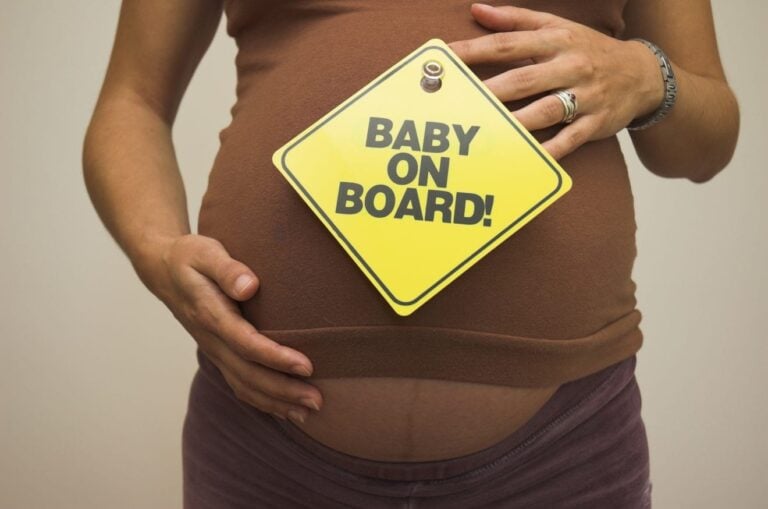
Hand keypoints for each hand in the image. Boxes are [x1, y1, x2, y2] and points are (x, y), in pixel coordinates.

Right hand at [136, 234, 322, 423]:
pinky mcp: (219, 355)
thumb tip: (250, 286)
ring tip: (310, 411)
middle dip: (283, 390)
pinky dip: (263, 401)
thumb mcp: (205, 253)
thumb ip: (228, 269)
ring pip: (244, 385)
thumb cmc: (190, 258)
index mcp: (210, 314)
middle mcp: (211, 339)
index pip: (245, 342)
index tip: (306, 366)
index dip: (275, 357)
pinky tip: (286, 409)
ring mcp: (214, 351)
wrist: (163, 270)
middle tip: (318, 400)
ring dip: (277, 402)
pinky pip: (239, 384)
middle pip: (248, 374)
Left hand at [448, 3, 664, 159]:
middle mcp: (570, 65)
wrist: (642, 74)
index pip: (508, 43)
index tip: (446, 59)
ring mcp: (584, 96)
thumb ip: (516, 20)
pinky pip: (569, 139)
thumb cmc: (588, 50)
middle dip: (490, 91)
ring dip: (515, 122)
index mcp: (556, 40)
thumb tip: (478, 10)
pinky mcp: (596, 123)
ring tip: (486, 132)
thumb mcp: (557, 27)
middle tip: (460, 102)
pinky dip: (549, 150)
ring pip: (545, 110)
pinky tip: (526, 157)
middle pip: (523, 79)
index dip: (475, 50)